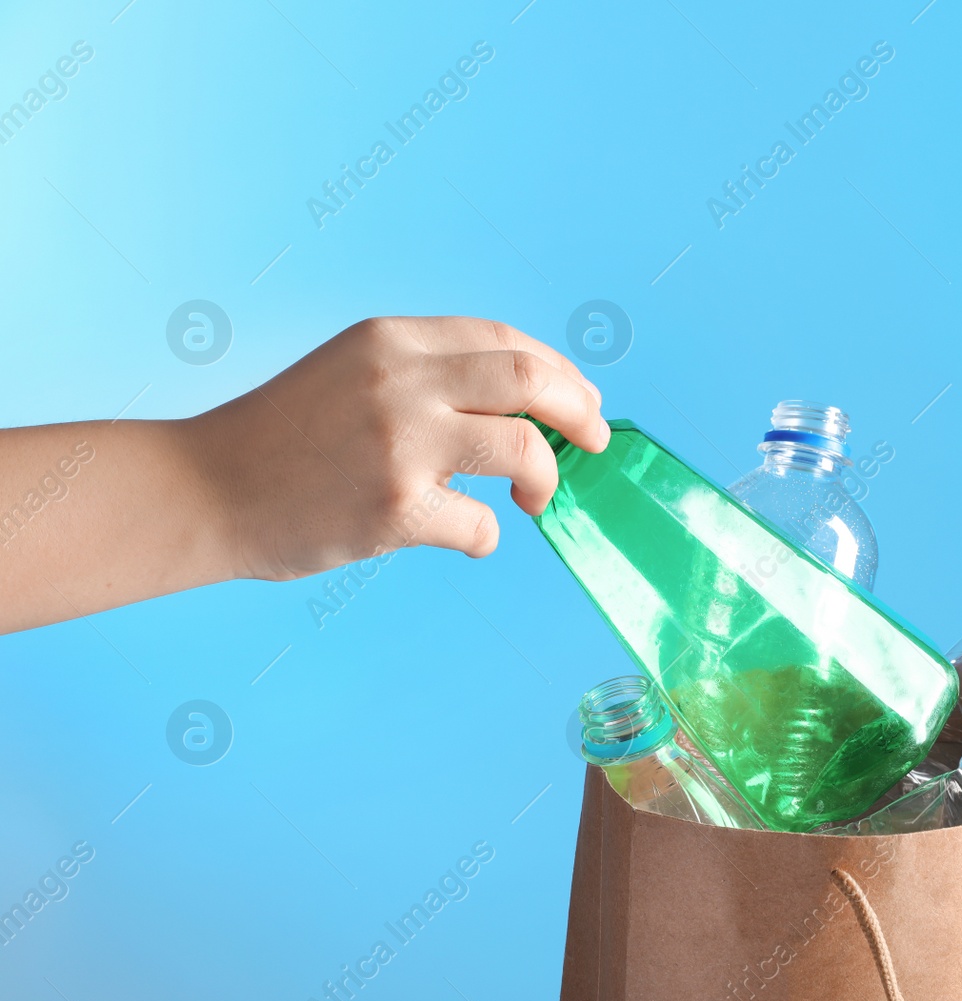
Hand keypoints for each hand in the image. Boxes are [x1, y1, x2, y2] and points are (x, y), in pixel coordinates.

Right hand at [190, 316, 609, 581]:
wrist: (202, 488)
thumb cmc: (285, 437)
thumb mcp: (354, 373)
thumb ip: (429, 376)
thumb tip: (528, 401)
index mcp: (392, 339)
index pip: (504, 341)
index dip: (557, 372)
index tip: (580, 402)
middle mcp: (400, 379)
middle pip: (531, 381)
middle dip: (581, 411)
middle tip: (595, 441)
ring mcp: (399, 442)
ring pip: (525, 448)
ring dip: (547, 477)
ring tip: (534, 497)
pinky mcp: (394, 505)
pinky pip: (481, 524)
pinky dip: (487, 537)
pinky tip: (466, 538)